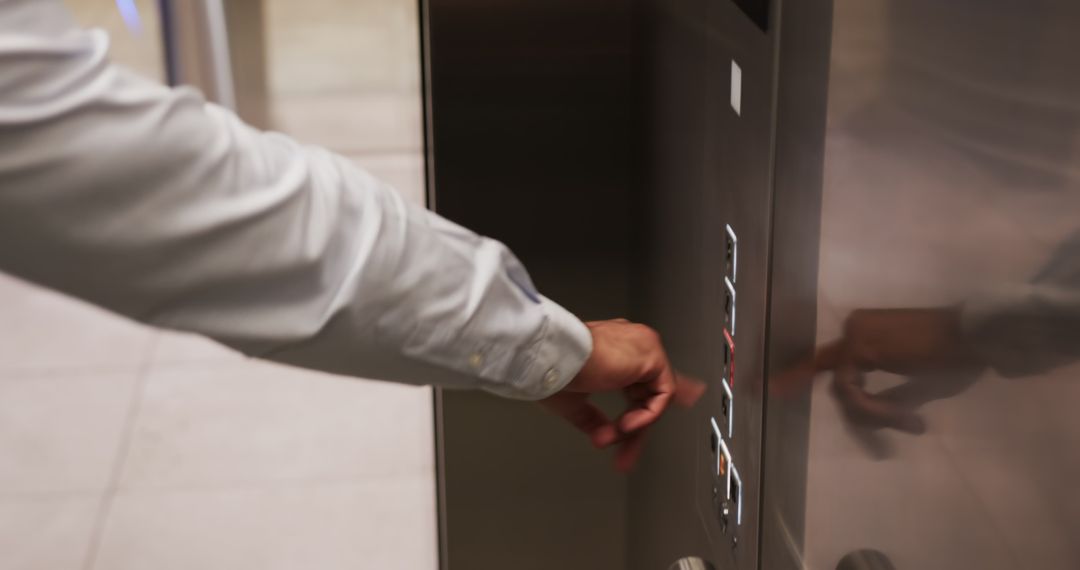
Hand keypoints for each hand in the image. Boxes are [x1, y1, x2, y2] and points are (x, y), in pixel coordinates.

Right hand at [539, 319, 703, 471]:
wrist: (550, 357)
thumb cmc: (551, 369)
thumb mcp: (574, 401)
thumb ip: (593, 417)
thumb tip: (604, 435)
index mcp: (613, 347)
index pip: (637, 380)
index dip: (640, 409)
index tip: (634, 432)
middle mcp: (631, 344)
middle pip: (645, 394)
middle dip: (634, 430)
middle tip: (623, 457)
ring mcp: (643, 347)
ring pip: (654, 397)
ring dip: (635, 427)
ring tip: (613, 438)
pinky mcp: (652, 357)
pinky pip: (663, 395)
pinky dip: (647, 416)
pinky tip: (626, 427)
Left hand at [773, 307, 984, 433]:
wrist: (978, 335)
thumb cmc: (956, 357)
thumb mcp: (918, 383)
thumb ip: (889, 397)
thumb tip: (869, 417)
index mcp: (866, 332)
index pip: (823, 360)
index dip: (792, 375)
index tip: (758, 389)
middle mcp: (854, 329)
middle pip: (839, 384)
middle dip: (861, 414)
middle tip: (884, 426)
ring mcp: (854, 336)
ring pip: (845, 393)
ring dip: (877, 415)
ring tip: (914, 422)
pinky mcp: (860, 348)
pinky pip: (853, 393)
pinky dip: (877, 410)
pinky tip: (909, 418)